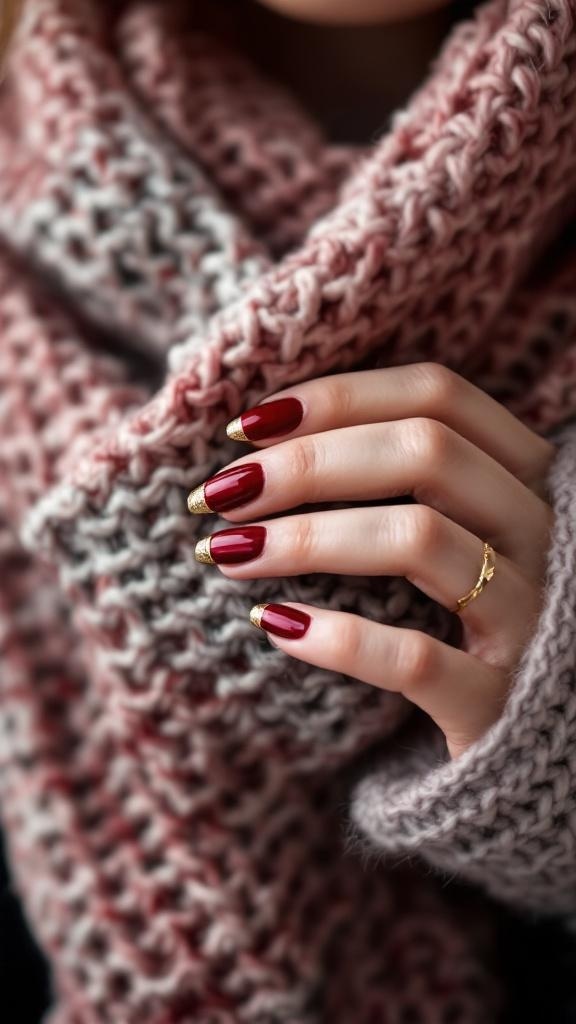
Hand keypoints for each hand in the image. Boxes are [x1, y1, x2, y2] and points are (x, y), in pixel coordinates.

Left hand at [189, 363, 554, 759]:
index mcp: (523, 476)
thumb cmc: (462, 619)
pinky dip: (336, 637)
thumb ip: (392, 479)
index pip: (437, 395)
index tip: (245, 426)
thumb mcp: (451, 532)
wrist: (522, 740)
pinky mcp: (501, 702)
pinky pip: (416, 659)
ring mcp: (531, 615)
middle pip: (425, 450)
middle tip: (221, 494)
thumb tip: (262, 439)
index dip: (337, 396)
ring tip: (230, 553)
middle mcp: (540, 531)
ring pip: (418, 539)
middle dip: (306, 462)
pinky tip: (275, 623)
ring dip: (306, 539)